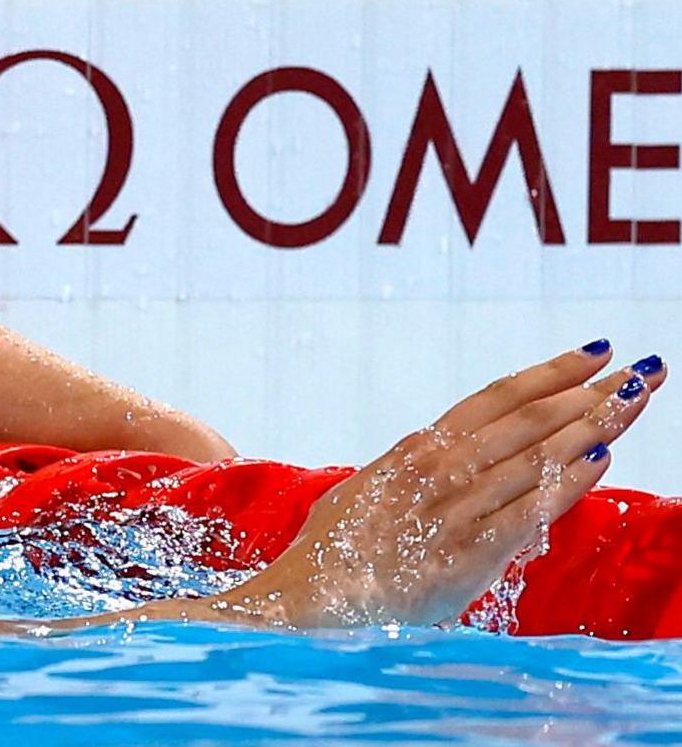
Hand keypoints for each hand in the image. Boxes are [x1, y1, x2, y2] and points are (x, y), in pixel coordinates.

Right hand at [230, 344, 663, 629]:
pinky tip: (602, 458)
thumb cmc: (330, 551)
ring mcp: (455, 510)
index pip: (495, 398)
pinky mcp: (467, 554)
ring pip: (538, 455)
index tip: (593, 352)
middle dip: (592, 391)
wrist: (309, 600)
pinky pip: (529, 509)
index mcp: (415, 451)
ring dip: (594, 424)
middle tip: (642, 370)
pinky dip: (568, 481)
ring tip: (636, 400)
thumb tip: (432, 453)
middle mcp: (439, 470)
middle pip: (530, 419)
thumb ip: (406, 473)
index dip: (549, 372)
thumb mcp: (364, 492)